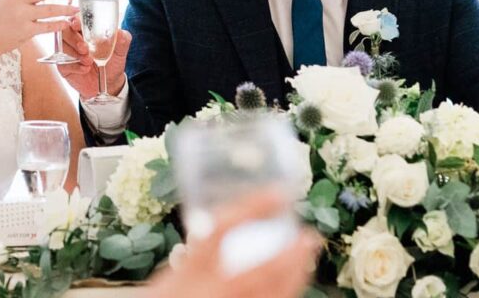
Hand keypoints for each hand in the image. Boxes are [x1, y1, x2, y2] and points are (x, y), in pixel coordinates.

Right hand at [58, 18, 130, 100]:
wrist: (109, 83)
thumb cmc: (112, 62)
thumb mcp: (120, 50)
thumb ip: (122, 39)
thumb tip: (119, 33)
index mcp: (86, 29)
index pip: (75, 18)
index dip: (75, 19)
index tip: (77, 24)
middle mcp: (74, 38)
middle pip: (64, 30)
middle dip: (74, 39)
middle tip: (85, 48)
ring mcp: (67, 51)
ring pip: (61, 46)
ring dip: (74, 53)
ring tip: (88, 61)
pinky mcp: (63, 65)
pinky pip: (62, 62)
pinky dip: (74, 66)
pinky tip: (85, 69)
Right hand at [150, 190, 318, 297]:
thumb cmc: (168, 296)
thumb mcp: (175, 273)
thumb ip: (195, 254)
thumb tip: (211, 227)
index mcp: (191, 270)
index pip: (221, 230)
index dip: (253, 208)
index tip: (277, 192)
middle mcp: (215, 291)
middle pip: (262, 271)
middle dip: (291, 253)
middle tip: (309, 234)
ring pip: (275, 294)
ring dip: (297, 274)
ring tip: (308, 255)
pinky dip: (288, 290)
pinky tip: (295, 280)